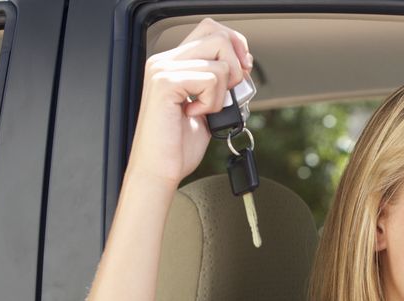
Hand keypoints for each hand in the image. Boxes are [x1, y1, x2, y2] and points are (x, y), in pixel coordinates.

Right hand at [127, 18, 251, 187]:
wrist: (159, 169)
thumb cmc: (178, 146)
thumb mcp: (207, 107)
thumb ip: (219, 84)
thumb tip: (243, 70)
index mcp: (174, 63)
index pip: (211, 29)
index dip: (235, 45)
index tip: (244, 69)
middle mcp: (165, 60)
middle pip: (218, 36)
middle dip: (235, 68)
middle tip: (226, 95)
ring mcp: (162, 69)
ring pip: (220, 64)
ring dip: (221, 94)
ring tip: (202, 111)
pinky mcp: (165, 83)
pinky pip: (210, 80)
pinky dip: (212, 102)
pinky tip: (194, 115)